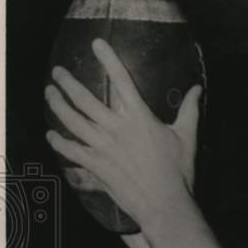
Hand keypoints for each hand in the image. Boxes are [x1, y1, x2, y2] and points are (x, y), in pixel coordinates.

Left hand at [45, 38, 201, 225]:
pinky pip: (70, 150)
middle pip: (84, 98)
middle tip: (57, 72)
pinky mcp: (96, 165)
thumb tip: (197, 89)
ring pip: (72, 120)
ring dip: (57, 105)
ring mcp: (102, 146)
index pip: (121, 80)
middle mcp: (116, 127)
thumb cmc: (178, 171)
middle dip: (67, 82)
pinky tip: (51, 135)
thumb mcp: (187, 137)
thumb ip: (189, 110)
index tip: (96, 43)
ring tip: (49, 94)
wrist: (165, 203)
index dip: (108, 58)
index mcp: (138, 116)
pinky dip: (58, 142)